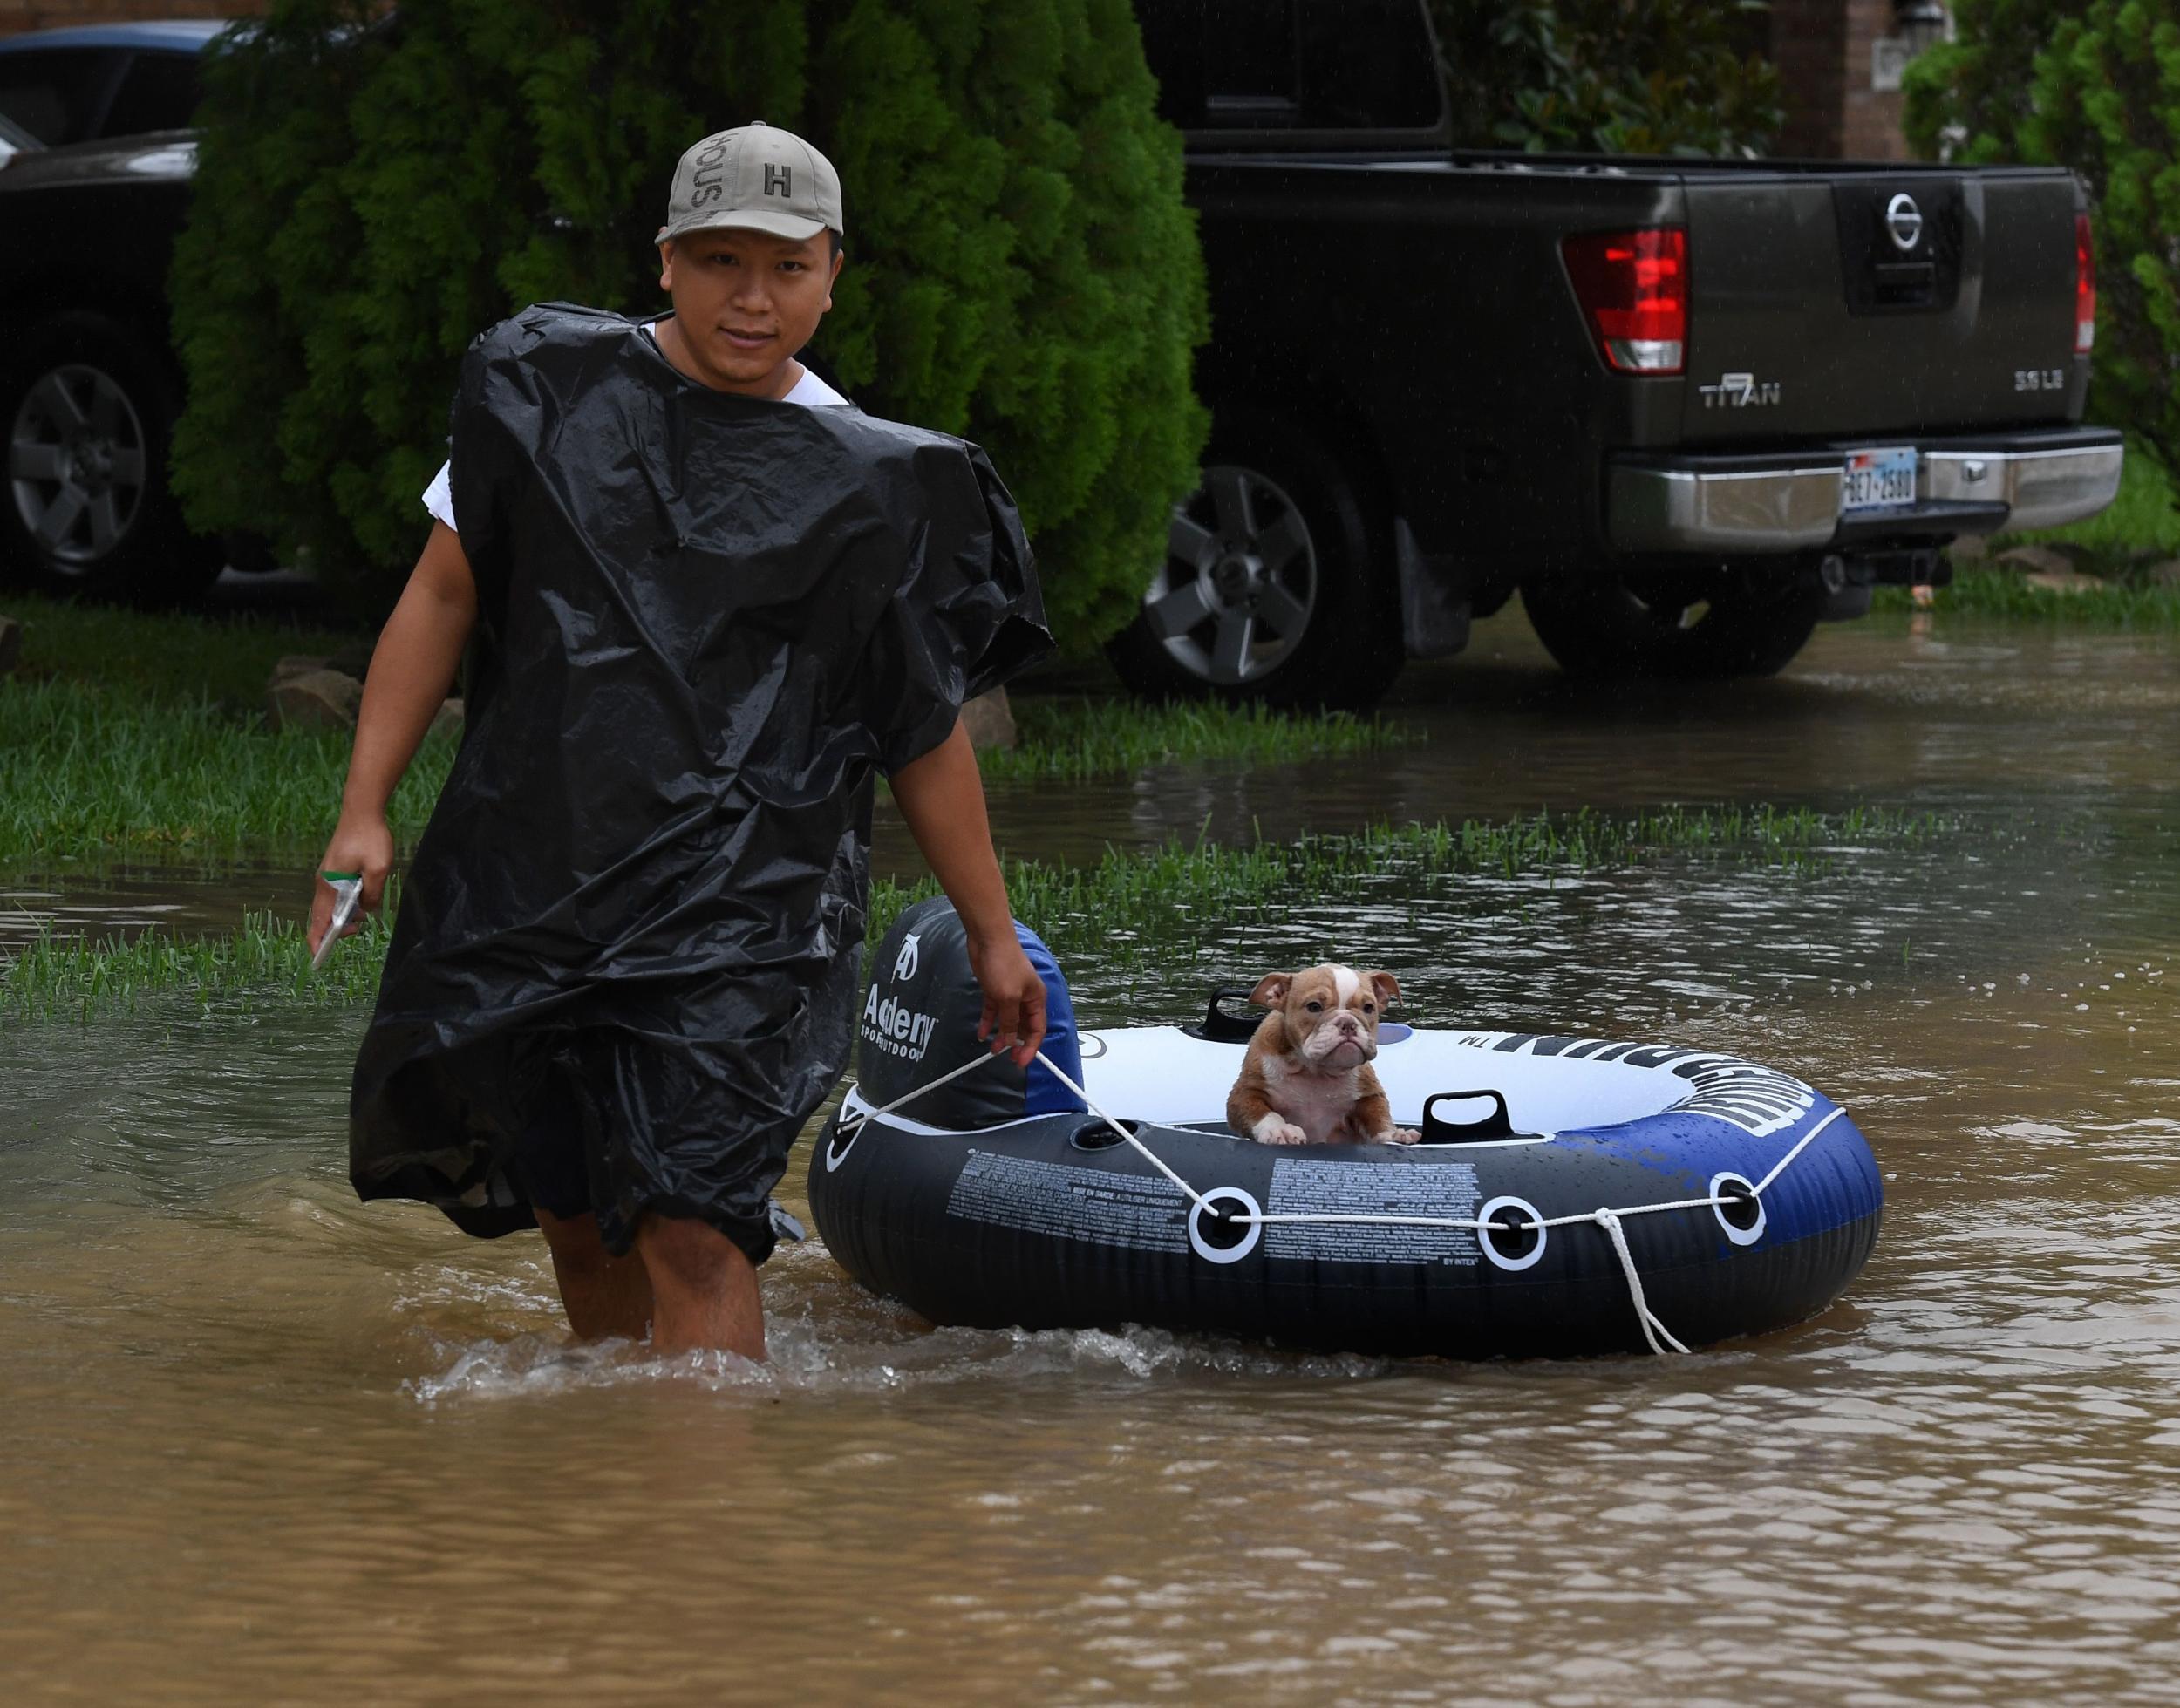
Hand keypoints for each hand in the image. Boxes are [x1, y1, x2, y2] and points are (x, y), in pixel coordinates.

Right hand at [309, 813, 394, 956]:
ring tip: (361, 921)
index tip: (318, 956)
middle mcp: (323, 881)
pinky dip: (345, 904)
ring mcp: (327, 874)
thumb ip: (372, 894)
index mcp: (329, 884)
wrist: (362, 811)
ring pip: (330, 904)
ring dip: (343, 916)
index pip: (319, 920)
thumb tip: (366, 909)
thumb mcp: (379, 869)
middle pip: (322, 915)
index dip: (317, 940)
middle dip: (335, 930)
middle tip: (357, 932)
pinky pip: (336, 893)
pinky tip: (359, 904)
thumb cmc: (370, 838)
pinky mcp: (335, 869)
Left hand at [968, 932, 1046, 1068]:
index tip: (1020, 1062)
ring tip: (992, 1050)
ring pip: (1007, 1021)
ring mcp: (1009, 994)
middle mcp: (1025, 999)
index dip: (1031, 1047)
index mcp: (1036, 999)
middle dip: (1016, 1043)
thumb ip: (1009, 1020)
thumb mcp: (1008, 997)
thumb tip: (1009, 1040)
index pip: (1037, 1029)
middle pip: (1023, 1027)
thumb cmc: (1004, 965)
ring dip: (1001, 1035)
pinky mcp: (994, 990)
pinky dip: (988, 1022)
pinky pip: (993, 1012)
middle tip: (1007, 1059)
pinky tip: (981, 1033)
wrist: (988, 939)